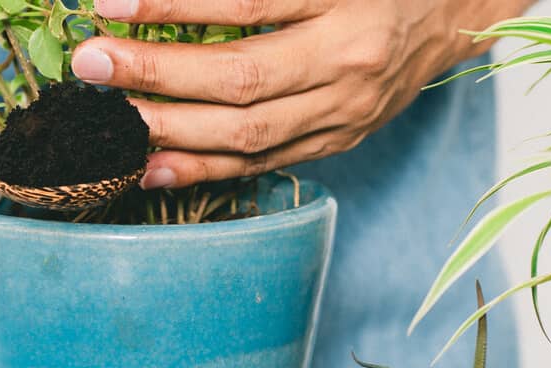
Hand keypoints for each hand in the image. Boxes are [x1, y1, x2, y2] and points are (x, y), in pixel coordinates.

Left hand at [74, 0, 532, 188]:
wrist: (458, 13)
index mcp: (347, 0)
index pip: (249, 2)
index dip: (175, 4)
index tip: (110, 2)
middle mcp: (349, 60)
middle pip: (241, 77)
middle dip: (156, 73)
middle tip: (91, 63)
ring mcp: (346, 111)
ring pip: (248, 131)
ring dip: (169, 128)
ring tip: (108, 119)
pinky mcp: (338, 142)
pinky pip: (263, 162)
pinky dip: (204, 168)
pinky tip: (151, 167)